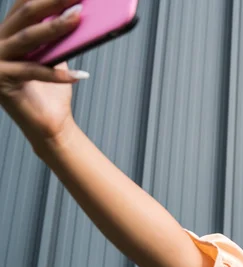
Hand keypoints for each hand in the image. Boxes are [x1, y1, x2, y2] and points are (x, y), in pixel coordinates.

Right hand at [0, 0, 87, 151]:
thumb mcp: (56, 57)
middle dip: (53, 1)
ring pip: (28, 38)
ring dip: (56, 27)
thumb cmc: (52, 93)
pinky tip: (81, 74)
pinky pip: (34, 72)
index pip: (24, 5)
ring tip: (78, 17)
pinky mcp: (2, 81)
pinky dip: (58, 74)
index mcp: (8, 34)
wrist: (47, 126)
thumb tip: (79, 12)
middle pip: (26, 15)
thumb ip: (60, 37)